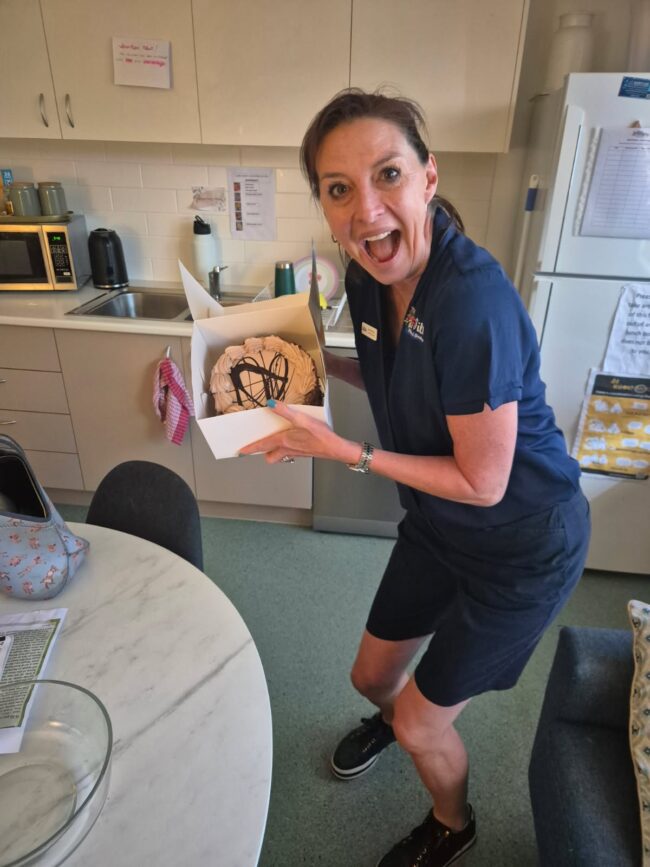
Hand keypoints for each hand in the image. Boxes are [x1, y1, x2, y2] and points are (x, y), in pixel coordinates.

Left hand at [239, 400, 360, 464]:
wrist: (335, 448)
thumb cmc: (320, 435)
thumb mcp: (303, 420)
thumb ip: (286, 411)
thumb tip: (271, 404)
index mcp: (284, 441)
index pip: (263, 445)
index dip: (251, 447)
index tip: (241, 450)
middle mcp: (288, 449)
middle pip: (270, 455)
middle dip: (263, 451)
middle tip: (258, 445)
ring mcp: (296, 452)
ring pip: (279, 455)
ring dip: (274, 450)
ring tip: (273, 440)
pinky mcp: (304, 452)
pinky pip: (289, 452)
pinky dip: (286, 448)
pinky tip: (292, 439)